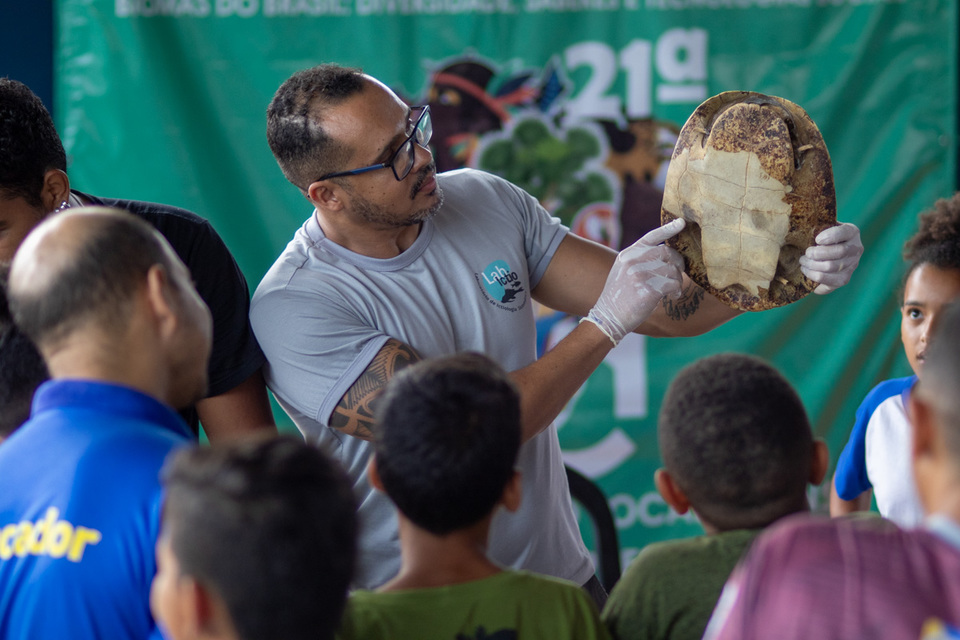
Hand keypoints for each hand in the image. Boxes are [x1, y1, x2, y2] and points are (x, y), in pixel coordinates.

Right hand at [585, 218, 685, 344]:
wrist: (608, 317)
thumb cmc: (620, 297)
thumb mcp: (623, 272)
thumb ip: (640, 260)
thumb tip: (667, 254)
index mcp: (627, 254)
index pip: (651, 236)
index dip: (668, 229)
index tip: (682, 223)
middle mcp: (633, 260)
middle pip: (667, 252)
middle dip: (677, 263)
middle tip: (677, 275)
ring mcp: (639, 274)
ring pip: (672, 269)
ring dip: (677, 280)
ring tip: (671, 290)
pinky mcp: (648, 288)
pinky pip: (673, 284)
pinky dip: (676, 291)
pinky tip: (671, 296)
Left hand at [799, 222, 862, 293]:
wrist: (825, 252)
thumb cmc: (820, 236)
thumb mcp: (822, 227)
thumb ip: (817, 226)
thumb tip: (803, 227)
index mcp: (852, 232)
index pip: (845, 232)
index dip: (830, 236)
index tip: (817, 239)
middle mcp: (856, 249)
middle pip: (839, 252)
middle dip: (817, 253)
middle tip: (806, 253)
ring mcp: (852, 265)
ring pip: (831, 267)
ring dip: (812, 265)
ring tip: (803, 262)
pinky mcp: (845, 279)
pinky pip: (829, 282)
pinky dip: (814, 277)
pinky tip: (807, 272)